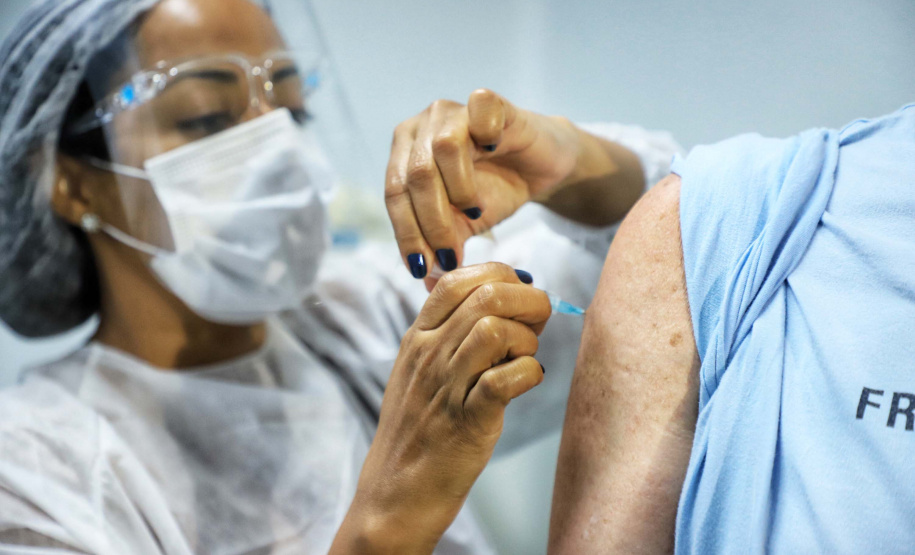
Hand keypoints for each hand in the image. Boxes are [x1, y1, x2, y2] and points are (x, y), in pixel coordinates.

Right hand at [330, 263, 550, 553]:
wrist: (395, 491)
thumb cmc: (419, 428)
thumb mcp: (420, 370)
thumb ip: (449, 332)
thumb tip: (498, 296)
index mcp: (419, 336)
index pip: (459, 278)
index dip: (501, 276)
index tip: (518, 296)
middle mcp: (430, 353)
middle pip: (488, 295)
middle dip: (528, 302)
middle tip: (536, 325)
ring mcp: (446, 386)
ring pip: (496, 329)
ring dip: (526, 340)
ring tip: (524, 359)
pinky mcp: (467, 420)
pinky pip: (507, 379)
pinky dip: (529, 374)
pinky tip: (526, 383)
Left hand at [386, 89, 581, 283]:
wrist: (539, 169)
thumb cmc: (494, 192)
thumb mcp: (463, 227)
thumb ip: (443, 247)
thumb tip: (427, 282)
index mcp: (404, 154)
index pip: (395, 194)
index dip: (407, 234)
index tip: (423, 269)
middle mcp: (422, 126)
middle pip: (416, 175)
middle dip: (432, 223)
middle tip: (452, 257)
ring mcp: (454, 110)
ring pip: (442, 147)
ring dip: (459, 189)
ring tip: (476, 212)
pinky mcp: (490, 102)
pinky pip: (479, 108)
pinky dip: (485, 134)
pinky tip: (493, 153)